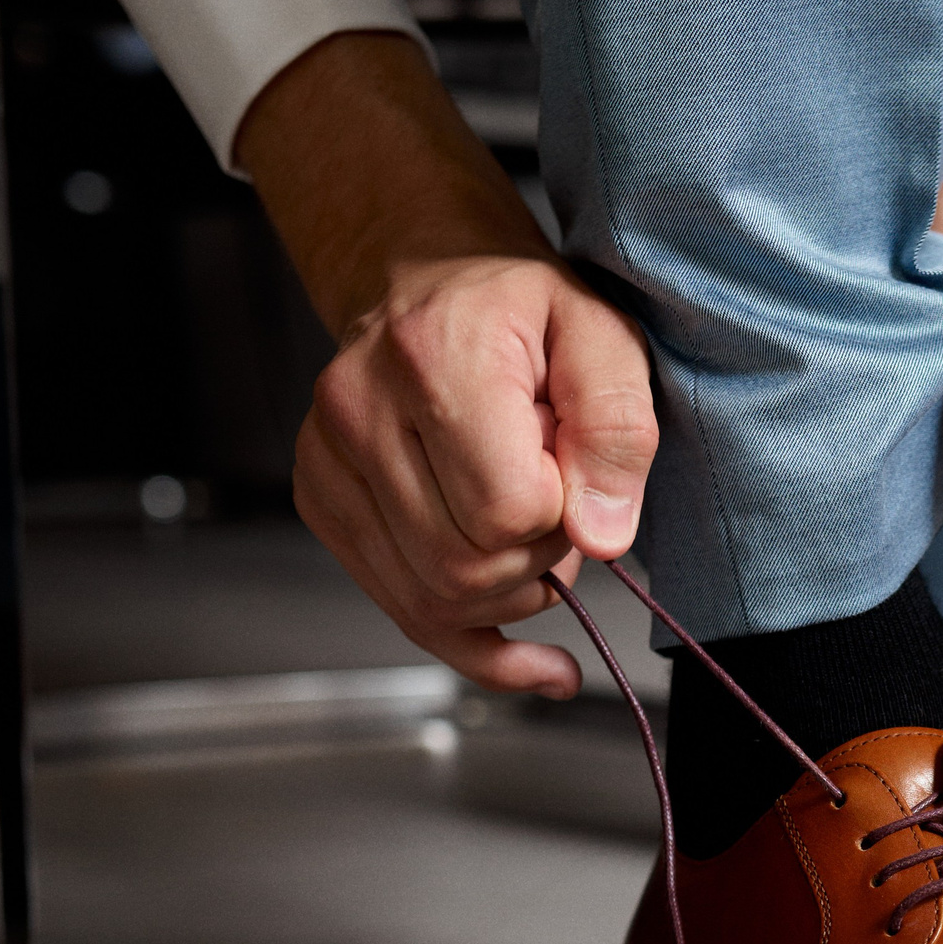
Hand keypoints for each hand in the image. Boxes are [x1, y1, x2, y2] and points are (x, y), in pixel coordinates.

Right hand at [237, 33, 658, 695]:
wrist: (431, 282)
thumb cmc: (522, 310)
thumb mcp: (603, 337)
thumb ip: (617, 429)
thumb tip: (600, 536)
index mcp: (431, 357)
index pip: (509, 510)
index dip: (564, 514)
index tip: (575, 472)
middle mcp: (358, 410)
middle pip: (464, 567)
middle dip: (538, 562)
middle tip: (560, 504)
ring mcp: (328, 463)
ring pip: (432, 601)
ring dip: (508, 594)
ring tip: (533, 533)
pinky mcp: (324, 504)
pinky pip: (403, 611)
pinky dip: (477, 645)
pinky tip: (534, 661)